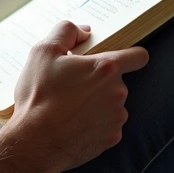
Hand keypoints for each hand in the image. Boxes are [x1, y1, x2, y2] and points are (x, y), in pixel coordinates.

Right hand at [8, 21, 149, 172]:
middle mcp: (118, 92)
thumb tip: (84, 32)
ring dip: (97, 102)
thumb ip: (66, 31)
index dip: (130, 55)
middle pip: (117, 81)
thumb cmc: (39, 96)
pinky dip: (95, 122)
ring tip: (70, 106)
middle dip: (99, 81)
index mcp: (106, 68)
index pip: (138, 56)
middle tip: (72, 85)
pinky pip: (107, 124)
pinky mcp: (111, 138)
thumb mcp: (43, 51)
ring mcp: (116, 117)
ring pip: (112, 103)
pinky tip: (74, 123)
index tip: (116, 59)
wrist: (35, 141)